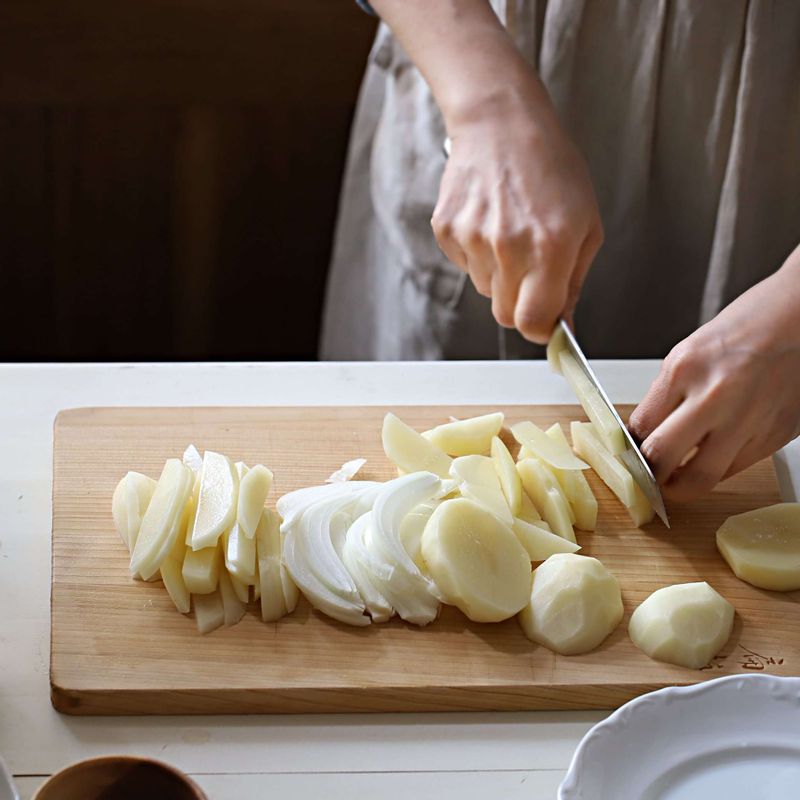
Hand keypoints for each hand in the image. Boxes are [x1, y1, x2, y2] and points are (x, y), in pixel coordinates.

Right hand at [431, 84, 602, 342]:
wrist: (502, 123)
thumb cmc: (551, 168)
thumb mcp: (586, 223)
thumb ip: (574, 281)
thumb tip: (562, 324)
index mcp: (551, 246)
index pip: (533, 322)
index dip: (541, 330)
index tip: (546, 325)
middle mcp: (509, 246)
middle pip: (505, 316)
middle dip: (521, 305)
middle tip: (532, 274)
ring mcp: (473, 237)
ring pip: (487, 290)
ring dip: (501, 275)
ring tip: (511, 233)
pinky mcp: (447, 230)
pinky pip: (466, 266)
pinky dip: (479, 255)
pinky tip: (490, 221)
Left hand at [629, 246, 799, 500]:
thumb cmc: (747, 327)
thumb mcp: (689, 353)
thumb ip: (667, 395)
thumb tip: (644, 432)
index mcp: (684, 370)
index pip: (640, 427)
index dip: (629, 446)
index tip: (628, 453)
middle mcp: (714, 397)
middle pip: (662, 457)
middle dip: (647, 473)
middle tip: (645, 476)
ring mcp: (746, 420)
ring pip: (701, 477)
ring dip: (680, 485)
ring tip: (672, 482)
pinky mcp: (773, 435)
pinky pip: (734, 468)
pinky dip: (716, 470)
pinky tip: (708, 462)